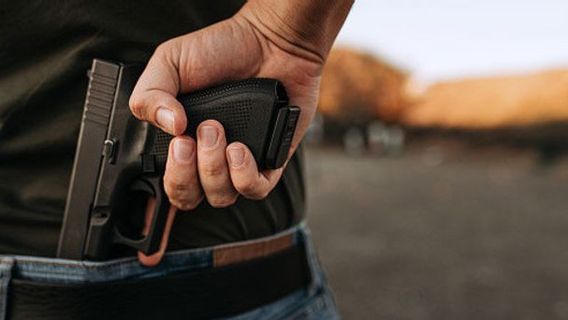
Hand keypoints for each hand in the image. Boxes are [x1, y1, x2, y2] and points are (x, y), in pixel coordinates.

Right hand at [129, 0, 352, 265]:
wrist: (270, 41)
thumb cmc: (222, 49)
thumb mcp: (170, 61)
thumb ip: (151, 93)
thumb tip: (167, 127)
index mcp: (185, 139)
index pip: (170, 181)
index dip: (171, 173)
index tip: (178, 142)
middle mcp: (211, 156)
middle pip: (190, 197)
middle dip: (187, 174)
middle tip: (196, 136)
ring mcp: (241, 161)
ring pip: (221, 197)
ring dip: (214, 169)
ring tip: (219, 131)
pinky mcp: (270, 160)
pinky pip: (254, 190)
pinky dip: (243, 175)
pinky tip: (239, 148)